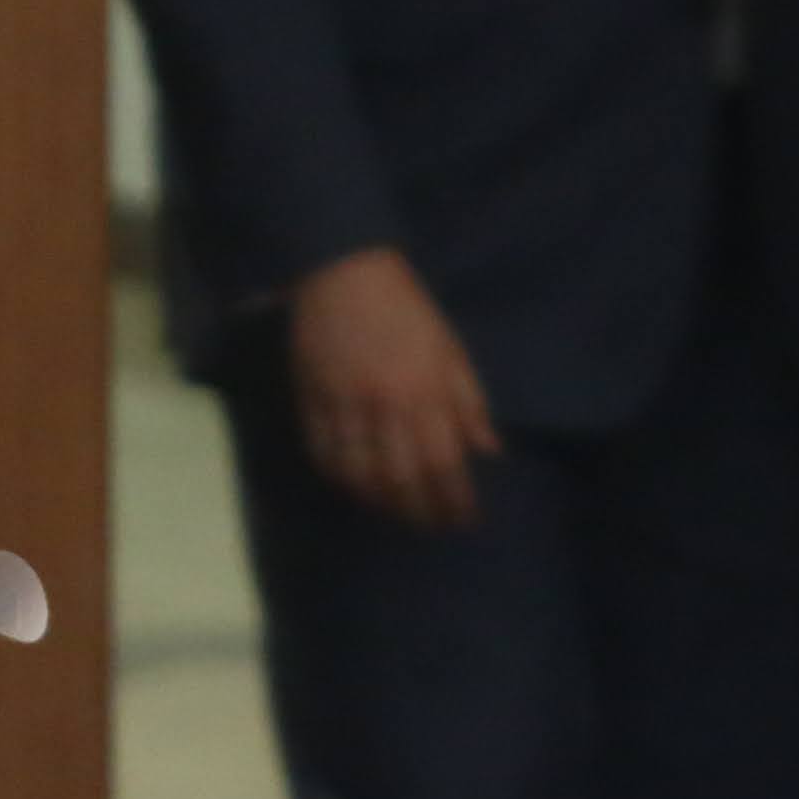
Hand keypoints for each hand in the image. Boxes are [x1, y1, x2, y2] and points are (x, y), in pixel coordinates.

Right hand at [287, 245, 495, 531]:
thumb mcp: (451, 350)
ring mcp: (344, 406)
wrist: (342, 273)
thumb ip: (470, 403)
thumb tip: (487, 452)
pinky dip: (339, 479)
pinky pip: (323, 454)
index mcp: (426, 391)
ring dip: (379, 502)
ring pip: (359, 474)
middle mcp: (385, 406)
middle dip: (419, 511)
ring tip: (394, 511)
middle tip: (430, 525)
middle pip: (401, 478)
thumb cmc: (407, 310)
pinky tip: (354, 486)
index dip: (454, 500)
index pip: (444, 463)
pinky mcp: (311, 400)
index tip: (463, 519)